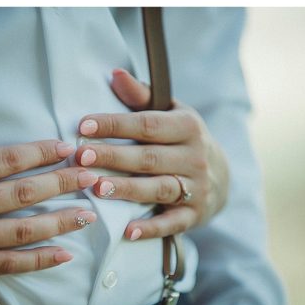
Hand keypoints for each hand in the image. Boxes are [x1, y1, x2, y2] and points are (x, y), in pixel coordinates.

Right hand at [0, 141, 98, 291]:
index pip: (9, 159)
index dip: (43, 153)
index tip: (68, 148)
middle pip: (26, 192)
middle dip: (65, 183)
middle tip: (93, 176)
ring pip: (25, 230)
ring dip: (62, 221)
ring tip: (89, 214)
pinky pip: (8, 264)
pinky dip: (40, 260)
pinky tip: (64, 254)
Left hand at [74, 68, 228, 240]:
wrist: (222, 177)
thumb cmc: (183, 140)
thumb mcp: (171, 114)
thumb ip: (142, 97)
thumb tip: (115, 74)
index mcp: (188, 127)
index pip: (148, 124)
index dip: (116, 125)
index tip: (83, 125)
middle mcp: (195, 157)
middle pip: (150, 157)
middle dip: (115, 157)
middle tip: (82, 157)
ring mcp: (196, 188)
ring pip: (159, 188)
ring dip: (128, 189)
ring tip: (97, 188)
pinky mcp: (195, 214)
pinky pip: (172, 222)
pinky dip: (151, 228)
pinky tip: (128, 231)